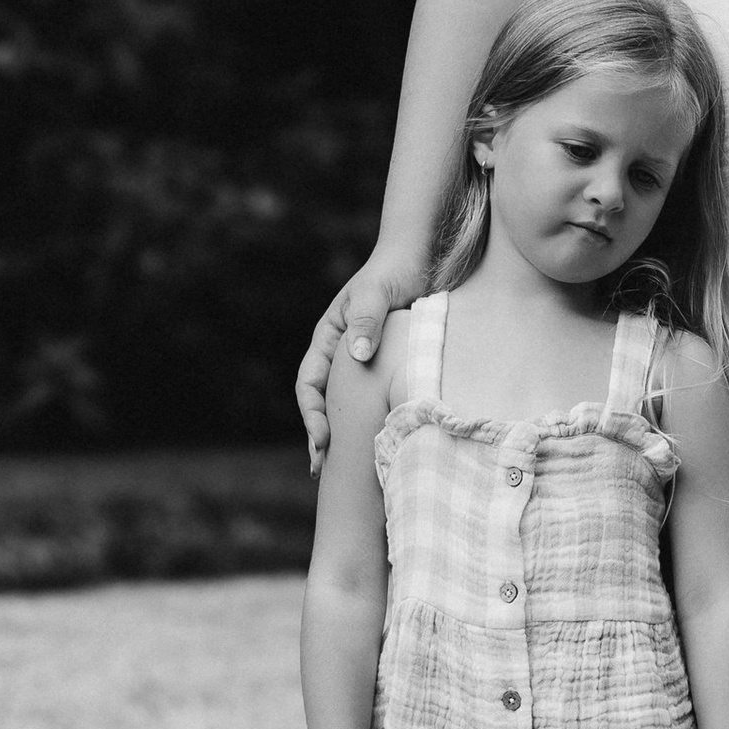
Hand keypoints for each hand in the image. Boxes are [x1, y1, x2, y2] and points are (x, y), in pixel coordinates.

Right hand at [297, 245, 425, 470]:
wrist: (420, 257)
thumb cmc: (394, 271)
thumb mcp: (377, 292)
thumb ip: (367, 321)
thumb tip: (358, 356)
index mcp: (329, 338)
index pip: (309, 383)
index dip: (312, 414)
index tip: (322, 441)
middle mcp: (341, 353)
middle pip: (323, 402)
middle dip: (320, 437)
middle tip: (321, 471)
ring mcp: (363, 362)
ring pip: (346, 405)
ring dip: (344, 436)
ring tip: (345, 471)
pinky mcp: (386, 367)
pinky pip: (374, 400)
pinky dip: (372, 423)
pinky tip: (382, 446)